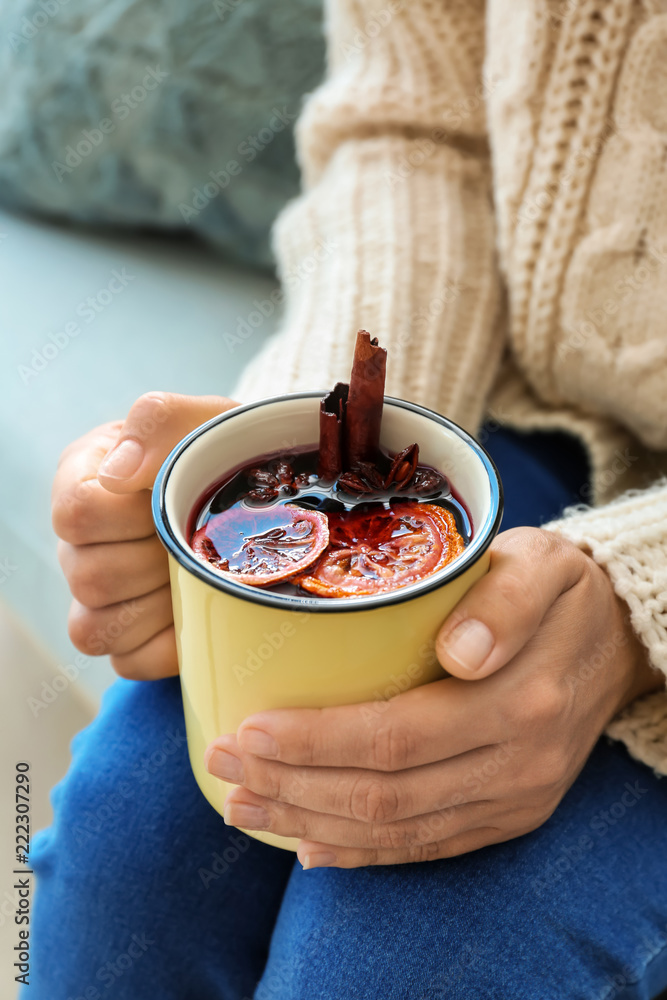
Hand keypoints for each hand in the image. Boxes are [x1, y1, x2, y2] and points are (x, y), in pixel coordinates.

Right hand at [53, 391, 236, 678]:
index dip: (128, 515)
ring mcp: (99, 594)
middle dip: (154, 562)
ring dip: (158, 606)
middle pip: (89, 578)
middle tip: (197, 540)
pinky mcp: (129, 635)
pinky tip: (198, 612)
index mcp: (84, 480)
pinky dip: (168, 646)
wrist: (255, 490)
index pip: (76, 514)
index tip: (169, 498)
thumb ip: (158, 421)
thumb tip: (118, 473)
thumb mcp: (202, 420)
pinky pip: (128, 662)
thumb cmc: (219, 452)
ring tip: (197, 575)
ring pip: (95, 630)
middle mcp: (81, 542)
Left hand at [205, 527, 661, 867]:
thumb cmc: (559, 590)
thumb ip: (504, 601)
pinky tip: (308, 844)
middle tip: (225, 762)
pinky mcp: (509, 816)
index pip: (398, 737)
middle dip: (293, 784)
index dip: (316, 741)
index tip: (249, 726)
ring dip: (311, 822)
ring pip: (397, 830)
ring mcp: (516, 799)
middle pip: (386, 795)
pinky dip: (361, 852)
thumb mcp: (540, 564)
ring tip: (244, 803)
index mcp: (521, 700)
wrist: (617, 640)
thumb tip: (459, 652)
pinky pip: (428, 848)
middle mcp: (520, 763)